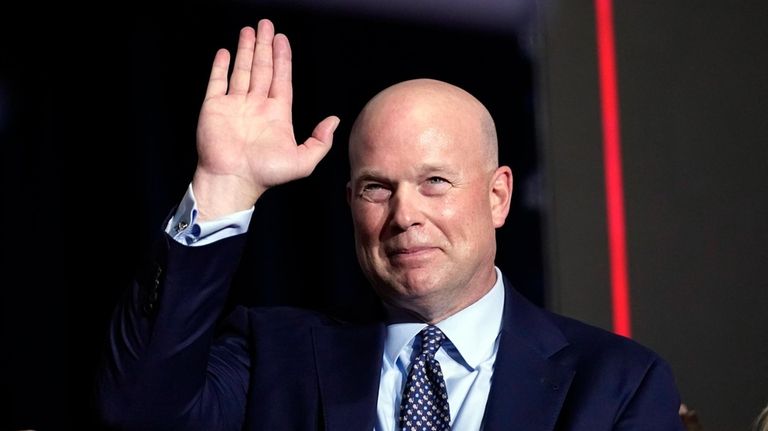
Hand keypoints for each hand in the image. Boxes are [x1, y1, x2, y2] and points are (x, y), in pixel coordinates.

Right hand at [192, 19, 338, 220]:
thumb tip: (334, 121)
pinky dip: (221, 66)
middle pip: (263, 69)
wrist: (233, 180)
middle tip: (266, 24)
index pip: (282, 79)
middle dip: (265, 46)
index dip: (283, 58)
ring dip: (246, 50)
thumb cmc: (266, 174)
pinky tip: (225, 51)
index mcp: (277, 113)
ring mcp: (235, 105)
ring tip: (249, 30)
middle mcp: (256, 105)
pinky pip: (217, 82)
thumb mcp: (303, 161)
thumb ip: (320, 142)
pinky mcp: (214, 107)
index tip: (282, 39)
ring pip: (242, 70)